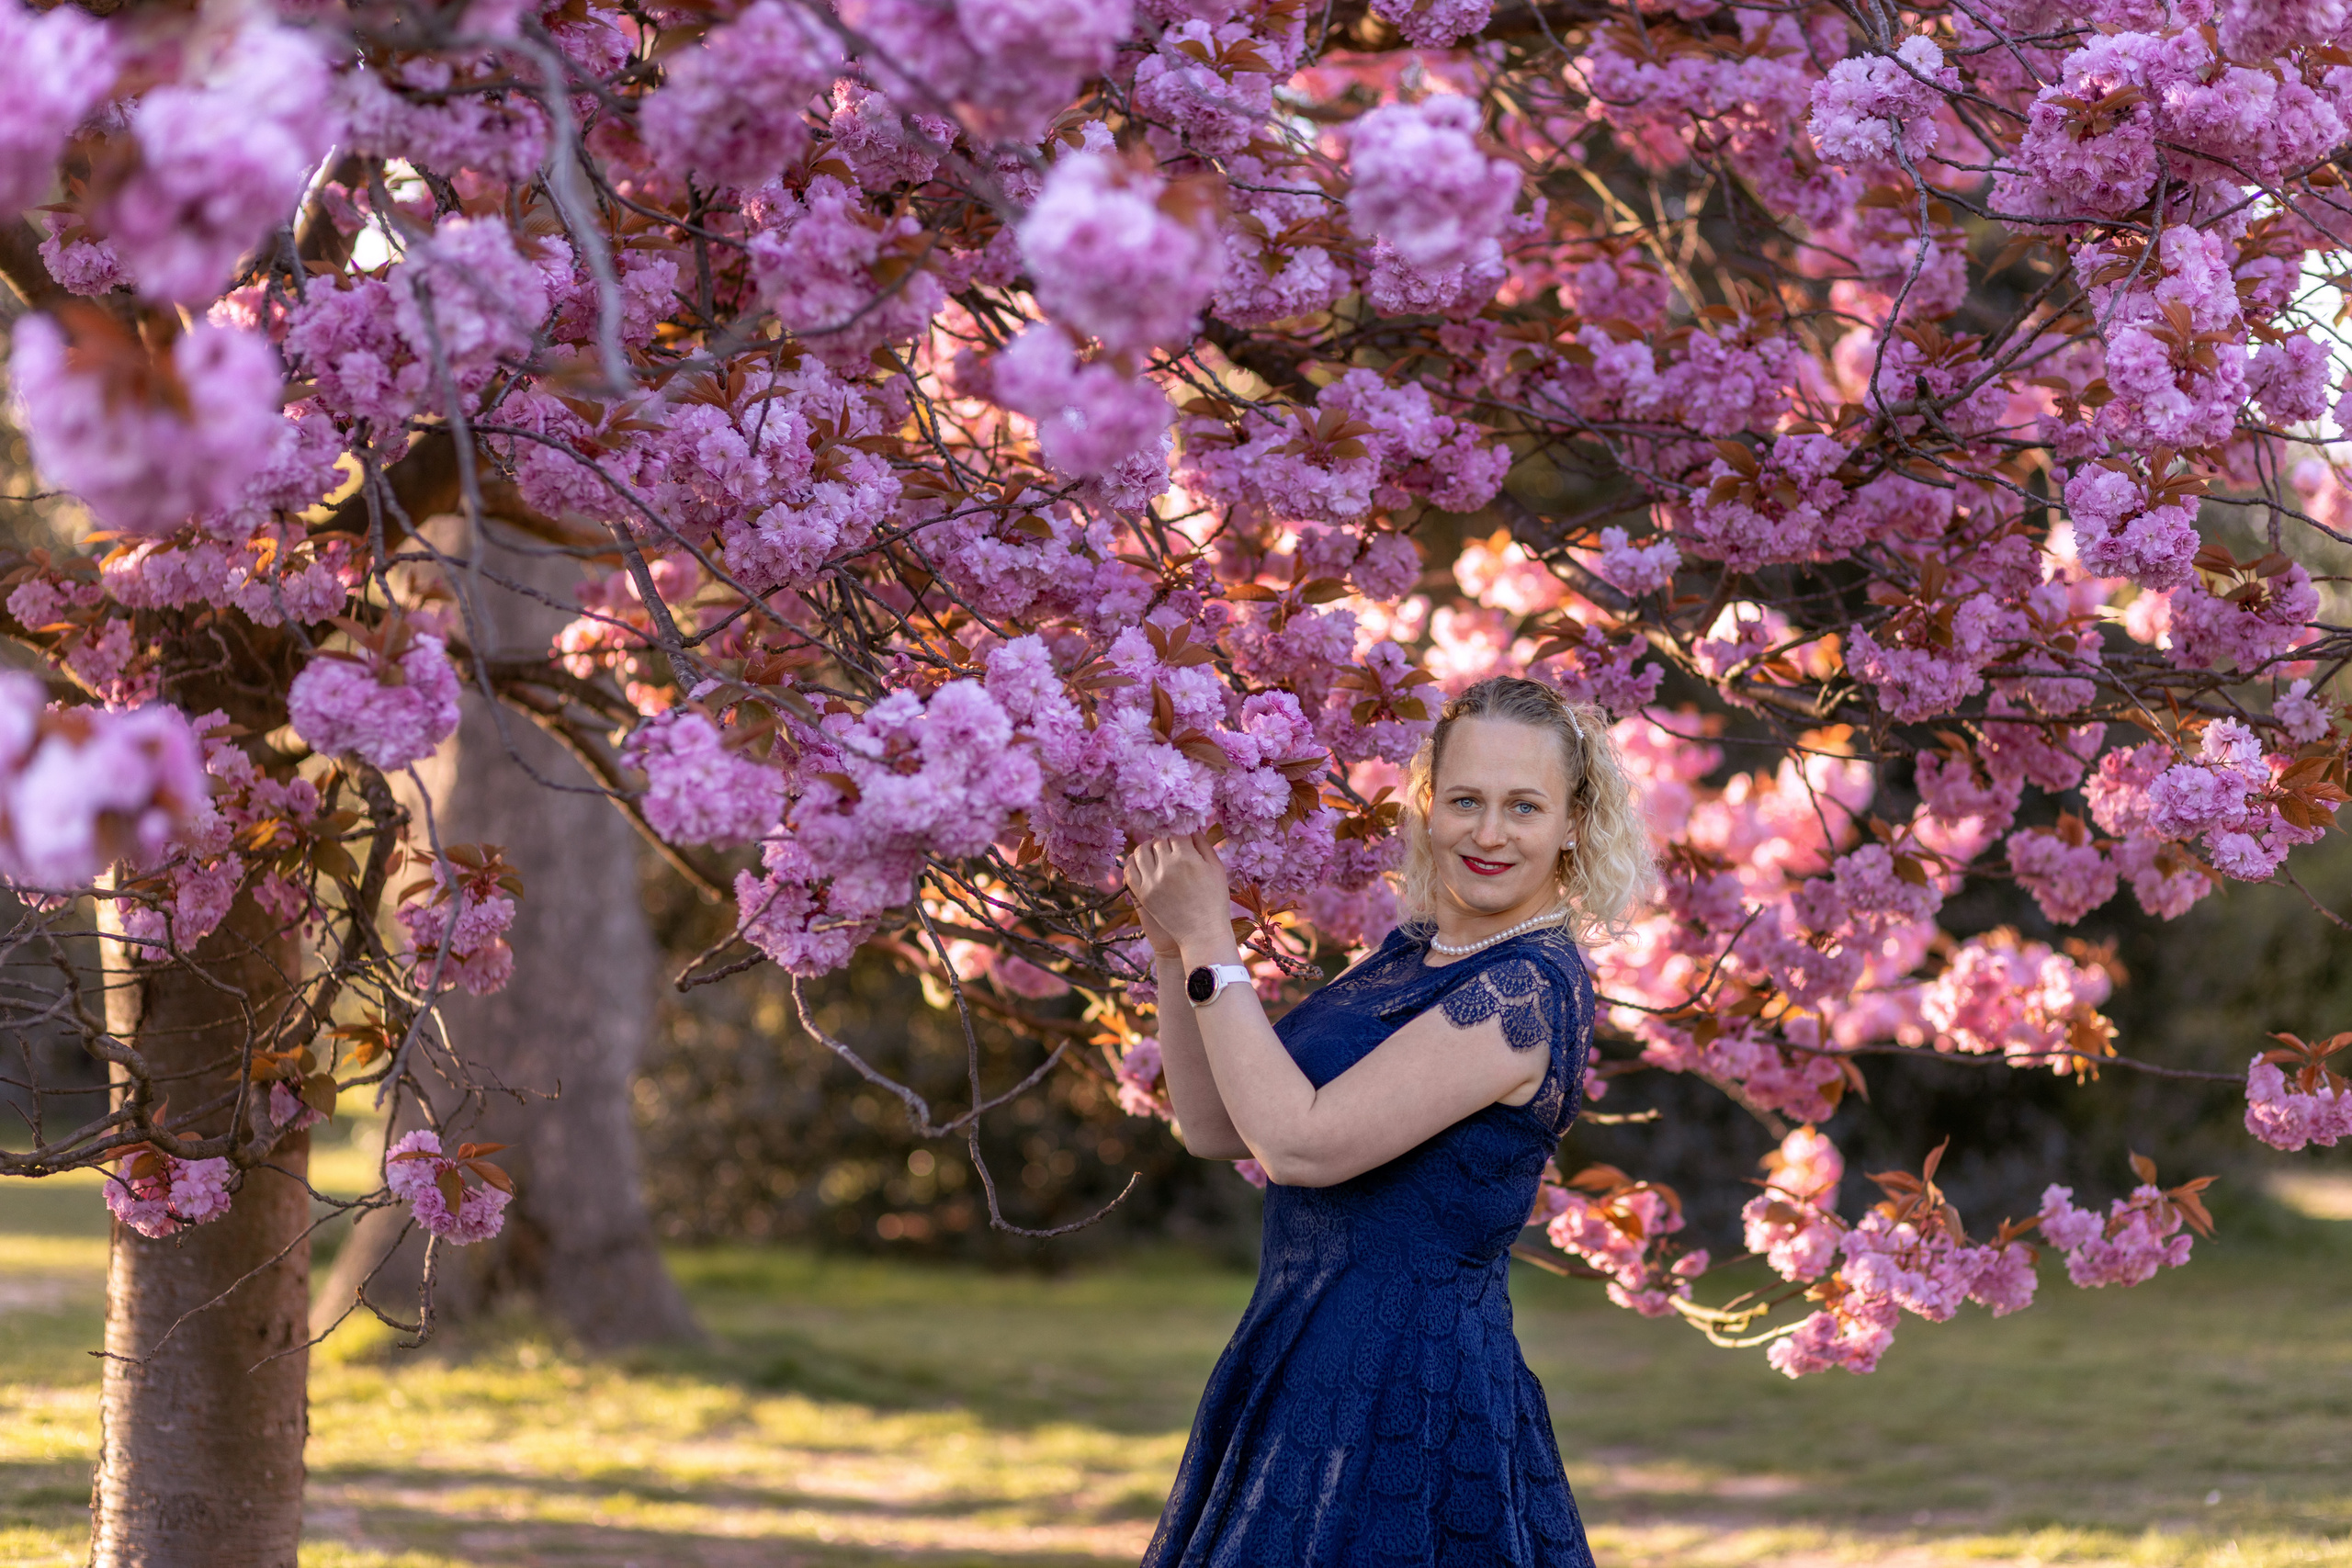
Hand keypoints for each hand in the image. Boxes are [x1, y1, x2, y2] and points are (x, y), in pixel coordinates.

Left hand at [1122, 832, 1236, 961]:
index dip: (1180, 836)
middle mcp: (1167, 866)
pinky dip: (1133, 862)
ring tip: (1155, 853)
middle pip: (1158, 841)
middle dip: (1165, 842)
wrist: (1202, 933)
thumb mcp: (1217, 869)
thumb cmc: (1214, 900)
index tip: (1182, 841)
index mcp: (1187, 858)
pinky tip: (1142, 863)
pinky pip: (1130, 870)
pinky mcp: (1143, 894)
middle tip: (1170, 848)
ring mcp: (1152, 880)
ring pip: (1141, 851)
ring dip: (1148, 848)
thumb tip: (1191, 829)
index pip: (1177, 834)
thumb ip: (1204, 845)